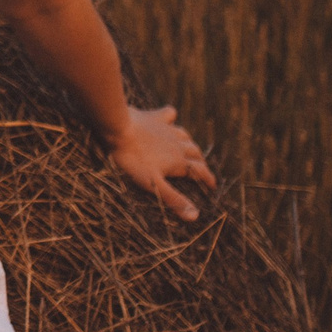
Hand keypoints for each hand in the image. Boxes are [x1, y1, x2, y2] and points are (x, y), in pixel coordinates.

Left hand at [107, 103, 215, 220]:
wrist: (118, 129)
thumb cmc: (133, 160)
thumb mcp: (153, 184)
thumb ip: (174, 199)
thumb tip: (195, 216)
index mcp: (179, 160)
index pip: (200, 171)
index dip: (208, 179)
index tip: (213, 186)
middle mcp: (177, 143)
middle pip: (194, 153)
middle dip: (200, 162)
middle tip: (201, 169)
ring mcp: (166, 129)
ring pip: (184, 136)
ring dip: (190, 143)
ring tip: (190, 148)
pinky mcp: (153, 118)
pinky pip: (167, 115)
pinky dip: (171, 117)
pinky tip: (171, 116)